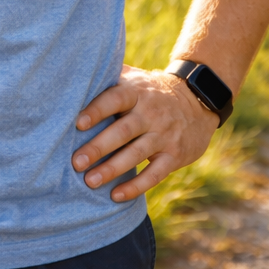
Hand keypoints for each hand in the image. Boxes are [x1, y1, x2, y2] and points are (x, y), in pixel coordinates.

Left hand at [72, 64, 219, 202]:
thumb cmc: (149, 91)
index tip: (78, 124)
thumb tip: (71, 72)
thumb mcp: (133, 77)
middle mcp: (151, 112)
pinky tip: (116, 196)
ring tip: (89, 181)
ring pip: (136, 154)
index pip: (116, 98)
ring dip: (112, 169)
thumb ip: (108, 77)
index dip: (97, 110)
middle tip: (76, 163)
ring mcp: (164, 134)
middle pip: (123, 131)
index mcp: (136, 91)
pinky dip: (136, 186)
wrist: (197, 100)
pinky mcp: (174, 155)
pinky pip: (155, 174)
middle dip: (99, 147)